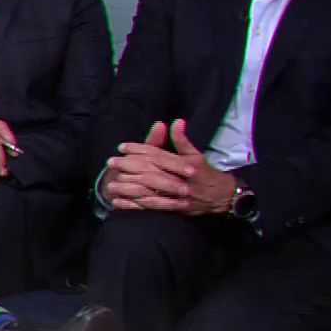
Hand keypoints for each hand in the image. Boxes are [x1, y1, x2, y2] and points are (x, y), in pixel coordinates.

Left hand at [102, 120, 234, 214]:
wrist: (219, 197)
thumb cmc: (204, 173)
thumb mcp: (194, 155)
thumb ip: (181, 140)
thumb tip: (176, 121)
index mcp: (183, 164)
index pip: (157, 154)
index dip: (138, 149)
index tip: (121, 147)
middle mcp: (178, 179)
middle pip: (149, 171)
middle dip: (128, 167)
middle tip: (111, 163)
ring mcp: (175, 196)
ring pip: (148, 191)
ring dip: (128, 188)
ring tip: (110, 185)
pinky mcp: (172, 209)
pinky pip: (150, 207)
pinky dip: (133, 206)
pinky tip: (119, 203)